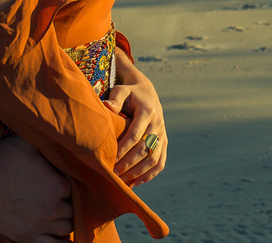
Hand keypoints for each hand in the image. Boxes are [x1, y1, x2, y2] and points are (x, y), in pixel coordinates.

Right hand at [0, 135, 73, 242]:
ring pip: (66, 229)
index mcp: (58, 185)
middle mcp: (52, 208)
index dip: (68, 186)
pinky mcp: (24, 237)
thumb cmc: (2, 157)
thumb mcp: (30, 143)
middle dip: (67, 204)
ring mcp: (39, 225)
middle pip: (72, 210)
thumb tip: (61, 142)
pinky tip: (60, 238)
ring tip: (57, 215)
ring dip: (64, 221)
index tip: (60, 183)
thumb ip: (49, 147)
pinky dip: (59, 242)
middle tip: (57, 198)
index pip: (75, 190)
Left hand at [104, 49, 166, 186]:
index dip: (124, 148)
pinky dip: (150, 174)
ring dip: (139, 171)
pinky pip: (160, 162)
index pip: (136, 134)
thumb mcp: (122, 90)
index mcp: (148, 111)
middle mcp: (158, 124)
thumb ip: (115, 98)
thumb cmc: (129, 94)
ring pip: (154, 158)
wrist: (147, 93)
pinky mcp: (164, 143)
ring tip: (123, 179)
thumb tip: (107, 106)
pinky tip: (137, 182)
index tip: (111, 158)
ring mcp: (163, 135)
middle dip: (129, 163)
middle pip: (145, 149)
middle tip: (114, 172)